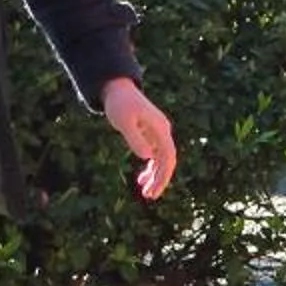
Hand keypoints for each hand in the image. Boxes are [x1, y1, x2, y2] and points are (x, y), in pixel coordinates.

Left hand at [102, 78, 177, 200]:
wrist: (117, 89)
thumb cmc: (119, 104)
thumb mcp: (123, 121)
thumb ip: (135, 138)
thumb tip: (147, 157)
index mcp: (160, 129)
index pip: (168, 157)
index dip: (163, 176)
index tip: (153, 191)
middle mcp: (163, 132)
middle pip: (167, 161)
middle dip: (160, 180)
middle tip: (149, 196)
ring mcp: (158, 134)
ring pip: (162, 160)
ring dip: (156, 176)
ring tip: (146, 192)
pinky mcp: (151, 135)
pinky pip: (155, 156)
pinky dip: (150, 168)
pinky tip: (141, 179)